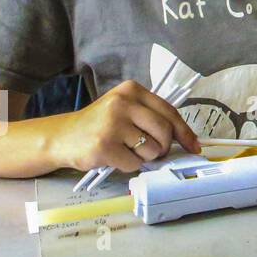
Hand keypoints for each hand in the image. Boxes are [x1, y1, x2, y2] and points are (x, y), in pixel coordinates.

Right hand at [53, 79, 200, 172]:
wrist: (62, 137)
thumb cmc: (100, 125)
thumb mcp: (124, 110)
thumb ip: (151, 117)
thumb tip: (185, 139)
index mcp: (132, 90)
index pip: (169, 111)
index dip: (184, 132)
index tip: (194, 146)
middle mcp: (122, 103)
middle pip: (164, 131)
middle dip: (163, 147)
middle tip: (152, 151)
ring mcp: (112, 124)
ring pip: (151, 150)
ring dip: (143, 158)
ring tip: (126, 150)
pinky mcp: (104, 146)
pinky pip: (133, 164)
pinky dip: (128, 166)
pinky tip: (114, 157)